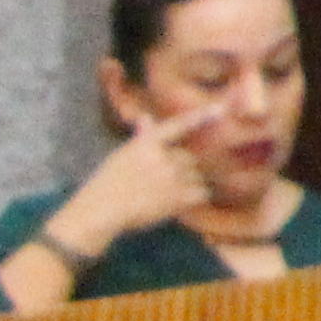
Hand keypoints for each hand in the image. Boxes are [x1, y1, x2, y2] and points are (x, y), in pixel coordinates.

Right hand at [49, 105, 218, 260]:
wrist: (99, 211)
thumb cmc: (107, 183)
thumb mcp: (121, 155)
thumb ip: (141, 137)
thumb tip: (145, 117)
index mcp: (146, 144)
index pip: (177, 126)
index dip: (200, 117)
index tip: (220, 109)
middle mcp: (162, 157)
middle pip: (188, 157)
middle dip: (180, 168)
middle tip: (160, 181)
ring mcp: (171, 176)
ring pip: (195, 175)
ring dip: (187, 183)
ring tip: (163, 194)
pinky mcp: (178, 197)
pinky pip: (201, 192)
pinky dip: (194, 198)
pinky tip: (178, 203)